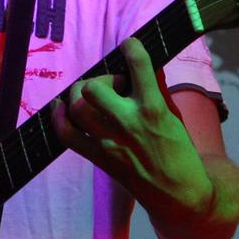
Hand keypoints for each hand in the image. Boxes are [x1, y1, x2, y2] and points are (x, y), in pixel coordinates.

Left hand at [50, 37, 213, 215]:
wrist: (178, 193)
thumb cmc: (180, 153)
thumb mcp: (175, 117)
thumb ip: (159, 91)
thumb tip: (149, 65)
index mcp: (154, 109)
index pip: (139, 67)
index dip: (132, 48)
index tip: (129, 44)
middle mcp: (129, 123)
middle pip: (94, 88)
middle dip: (100, 80)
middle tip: (111, 87)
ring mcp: (110, 141)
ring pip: (77, 108)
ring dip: (78, 96)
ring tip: (90, 98)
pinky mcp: (99, 157)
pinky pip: (66, 135)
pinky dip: (58, 118)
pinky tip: (61, 108)